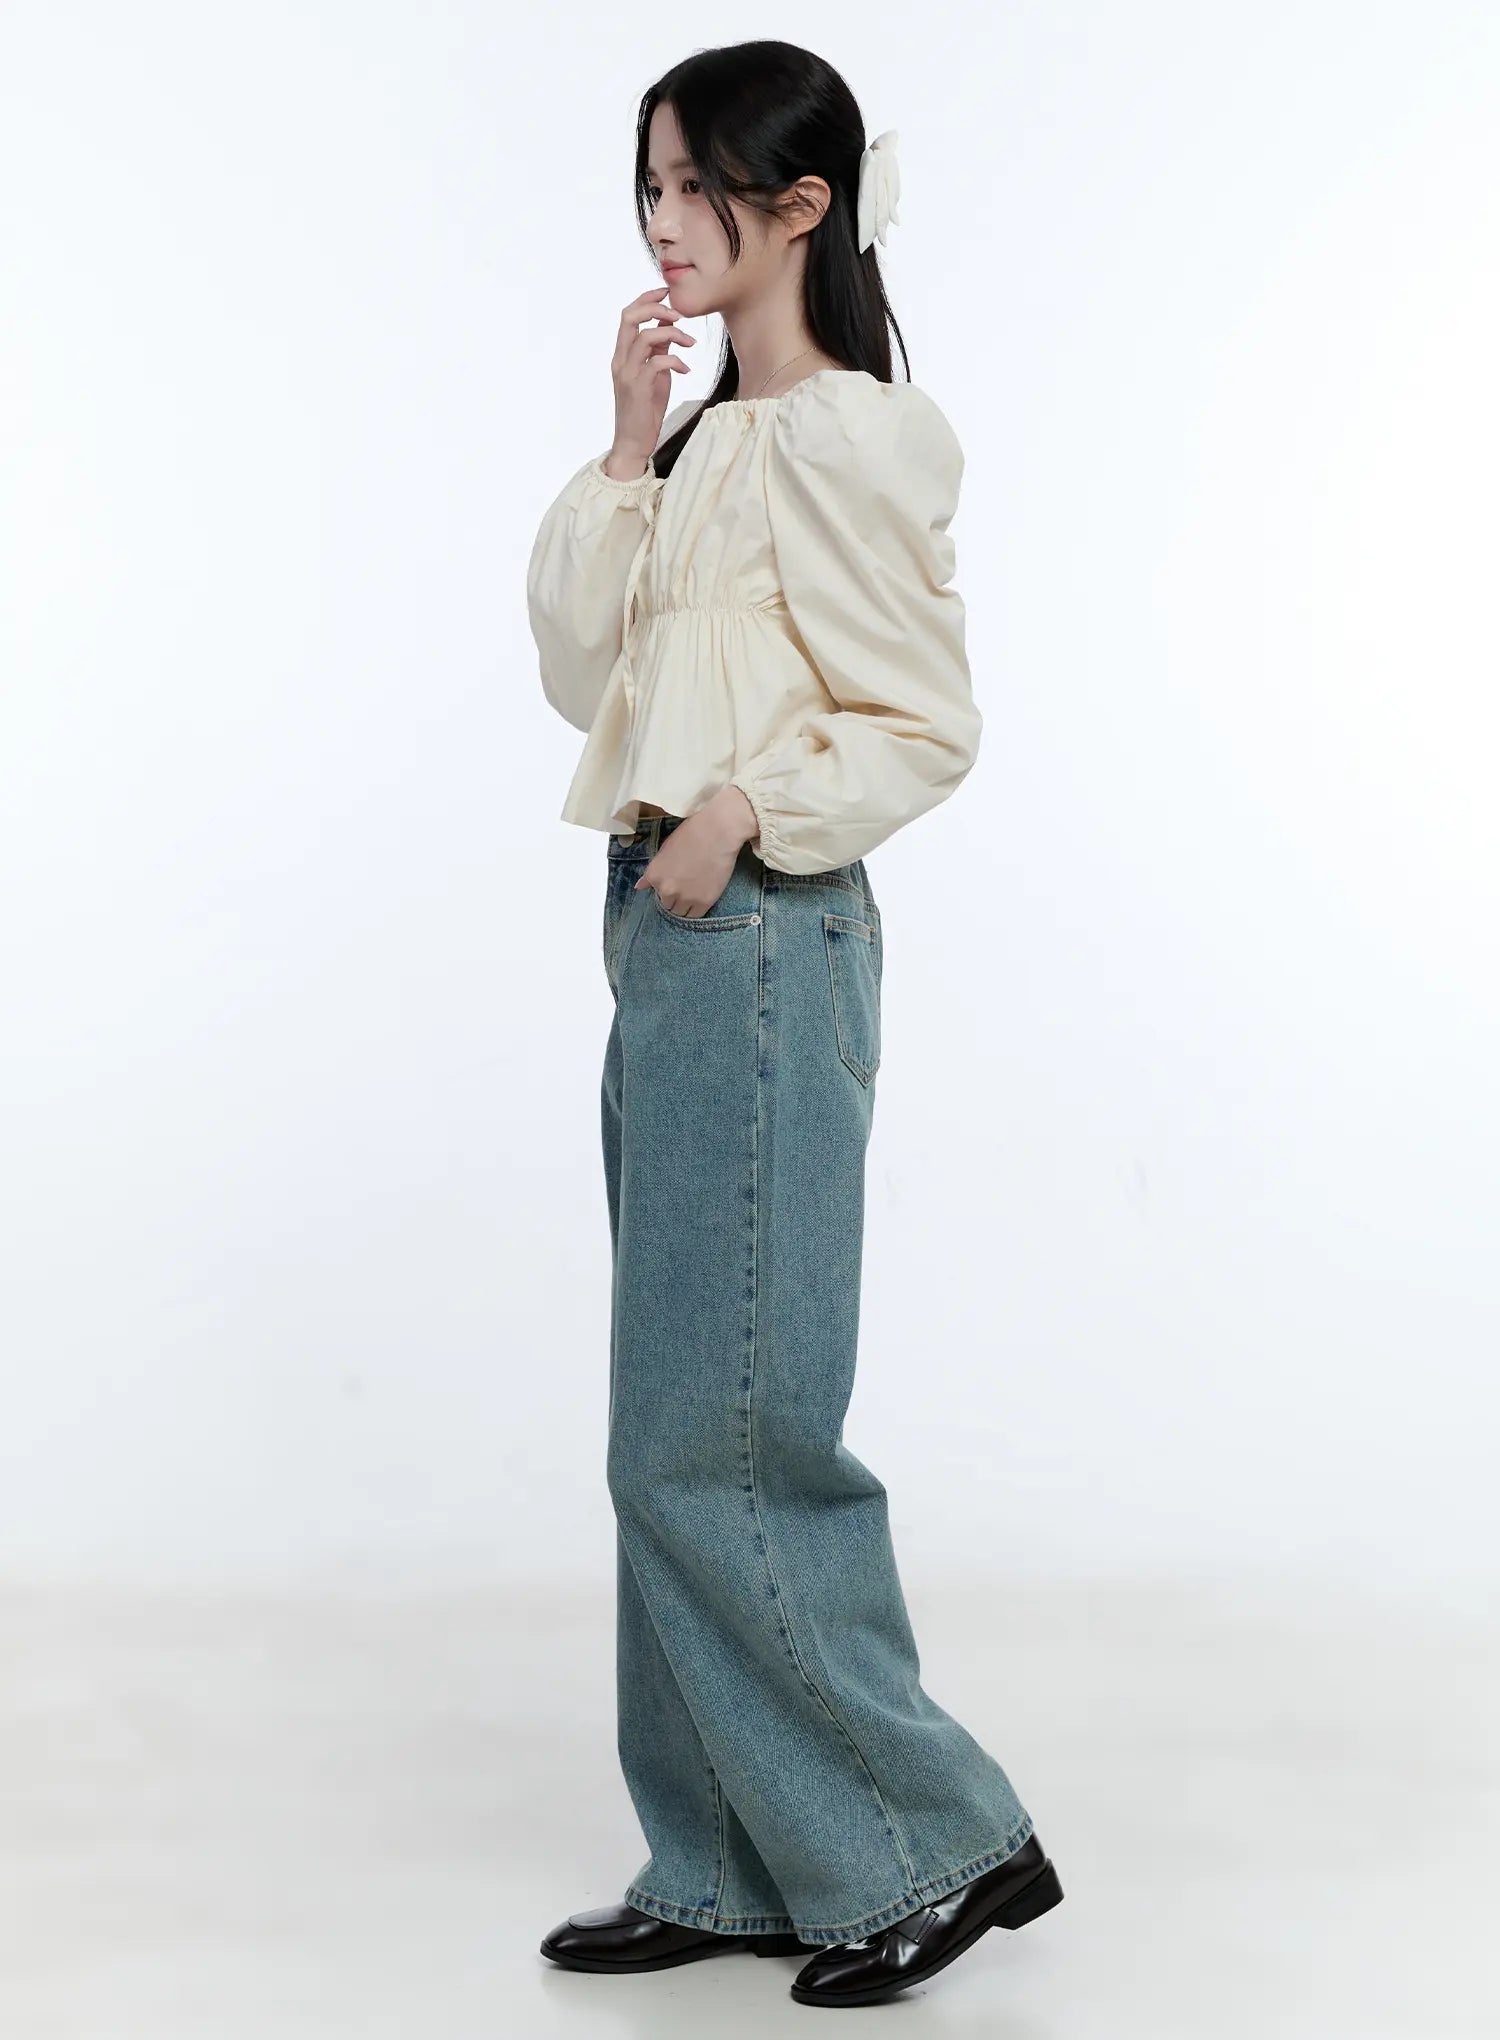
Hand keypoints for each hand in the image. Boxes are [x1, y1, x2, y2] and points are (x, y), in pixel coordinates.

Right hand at [607, 284, 696, 473]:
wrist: (633, 442)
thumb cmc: (645, 410)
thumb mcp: (654, 376)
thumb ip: (658, 353)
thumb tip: (670, 332)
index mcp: (621, 354)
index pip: (628, 315)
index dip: (646, 299)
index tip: (667, 293)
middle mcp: (620, 360)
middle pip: (630, 317)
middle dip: (656, 308)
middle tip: (679, 315)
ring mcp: (626, 373)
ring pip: (646, 336)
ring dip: (673, 334)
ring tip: (690, 344)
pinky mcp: (637, 388)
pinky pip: (658, 362)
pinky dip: (676, 361)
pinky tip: (686, 370)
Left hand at [634, 788, 758, 916]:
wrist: (718, 833)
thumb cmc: (691, 835)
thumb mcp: (665, 850)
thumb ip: (652, 873)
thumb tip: (638, 887)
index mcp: (654, 875)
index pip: (655, 893)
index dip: (666, 887)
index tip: (677, 879)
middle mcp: (666, 890)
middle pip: (667, 905)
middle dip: (675, 897)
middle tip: (687, 884)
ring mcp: (685, 897)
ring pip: (680, 912)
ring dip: (685, 904)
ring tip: (695, 889)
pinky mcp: (703, 902)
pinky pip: (695, 915)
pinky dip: (697, 908)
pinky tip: (702, 895)